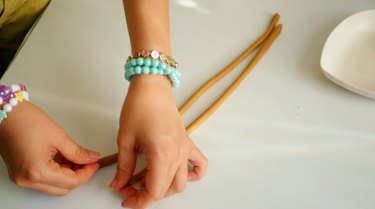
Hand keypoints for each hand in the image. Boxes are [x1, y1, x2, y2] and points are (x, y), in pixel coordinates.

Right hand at [0, 102, 99, 194]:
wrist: (4, 112)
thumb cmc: (24, 120)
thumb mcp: (58, 136)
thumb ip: (77, 151)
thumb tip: (91, 158)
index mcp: (37, 171)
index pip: (71, 182)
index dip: (86, 173)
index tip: (94, 163)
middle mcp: (27, 179)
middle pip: (62, 188)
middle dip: (78, 175)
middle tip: (88, 161)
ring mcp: (21, 178)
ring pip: (53, 186)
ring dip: (67, 174)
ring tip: (75, 157)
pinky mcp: (19, 173)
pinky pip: (43, 180)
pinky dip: (55, 172)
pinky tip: (63, 158)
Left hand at [110, 75, 207, 208]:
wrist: (152, 89)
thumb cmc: (139, 107)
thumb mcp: (125, 139)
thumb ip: (124, 166)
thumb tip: (119, 183)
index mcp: (162, 154)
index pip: (155, 190)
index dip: (139, 201)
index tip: (127, 200)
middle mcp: (177, 154)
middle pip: (166, 189)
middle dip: (146, 195)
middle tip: (129, 189)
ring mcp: (184, 149)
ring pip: (181, 182)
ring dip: (165, 188)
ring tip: (148, 182)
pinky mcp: (187, 143)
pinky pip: (199, 164)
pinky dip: (193, 175)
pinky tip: (179, 174)